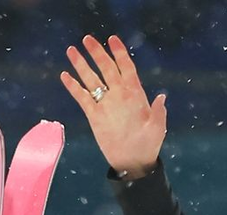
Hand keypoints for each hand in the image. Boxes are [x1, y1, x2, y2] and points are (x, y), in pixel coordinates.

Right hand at [61, 35, 166, 178]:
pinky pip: (82, 98)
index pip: (126, 68)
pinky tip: (65, 75)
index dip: (120, 54)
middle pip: (106, 69)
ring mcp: (105, 104)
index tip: (112, 39)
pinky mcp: (94, 115)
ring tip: (71, 50)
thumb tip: (161, 97)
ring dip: (81, 65)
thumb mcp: (157, 130)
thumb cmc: (148, 146)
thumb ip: (158, 113)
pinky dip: (74, 87)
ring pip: (92, 80)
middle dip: (97, 53)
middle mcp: (118, 95)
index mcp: (134, 95)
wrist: (133, 163)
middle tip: (88, 39)